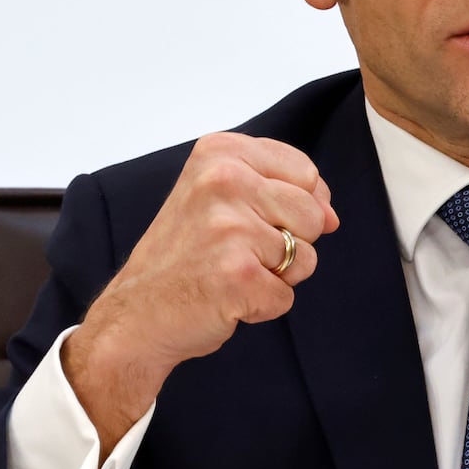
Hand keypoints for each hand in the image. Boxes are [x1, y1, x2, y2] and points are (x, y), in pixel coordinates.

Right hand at [64, 133, 339, 452]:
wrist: (135, 316)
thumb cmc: (184, 255)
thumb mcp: (222, 197)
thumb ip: (284, 191)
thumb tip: (333, 216)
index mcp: (220, 152)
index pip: (308, 174)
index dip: (293, 207)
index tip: (249, 220)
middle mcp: (223, 180)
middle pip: (314, 215)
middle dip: (289, 243)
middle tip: (236, 252)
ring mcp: (229, 227)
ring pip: (306, 257)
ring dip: (276, 277)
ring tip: (229, 273)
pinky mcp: (237, 274)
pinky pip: (287, 296)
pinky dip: (262, 306)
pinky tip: (225, 298)